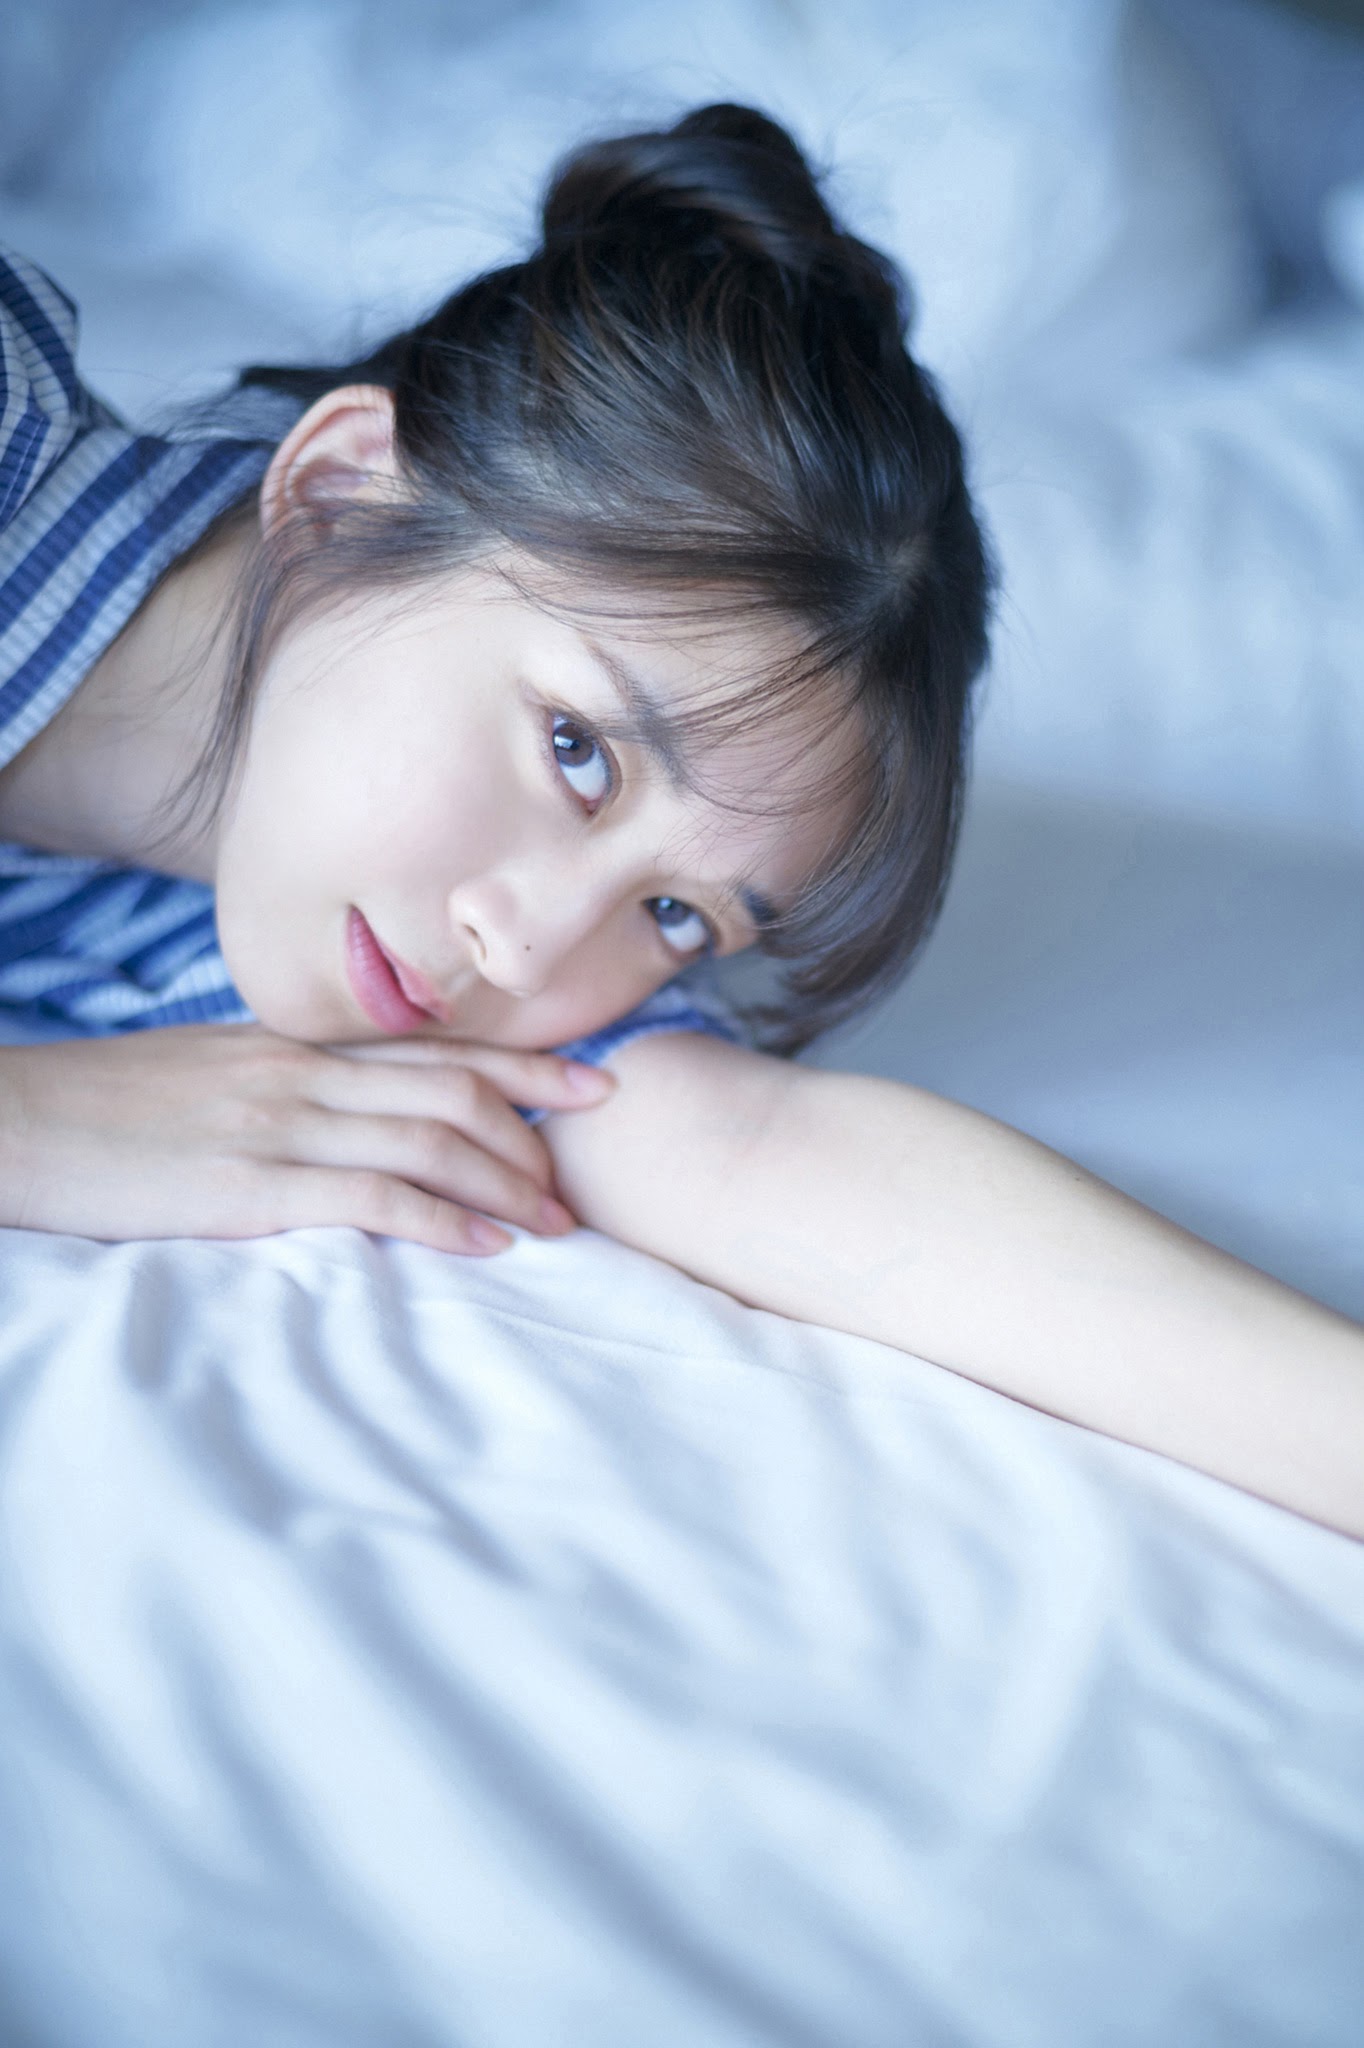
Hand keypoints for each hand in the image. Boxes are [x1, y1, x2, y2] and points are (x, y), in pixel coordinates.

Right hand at [0, 1024, 614, 1252]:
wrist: (14, 1123)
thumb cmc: (103, 1112)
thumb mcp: (206, 1080)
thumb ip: (283, 1093)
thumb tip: (345, 1121)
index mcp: (293, 1048)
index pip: (434, 1049)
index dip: (522, 1066)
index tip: (591, 1082)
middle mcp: (302, 1073)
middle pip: (453, 1088)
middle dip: (533, 1131)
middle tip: (585, 1175)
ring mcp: (281, 1123)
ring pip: (430, 1137)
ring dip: (506, 1183)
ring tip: (555, 1223)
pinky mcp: (252, 1181)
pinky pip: (374, 1192)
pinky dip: (444, 1218)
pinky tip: (488, 1244)